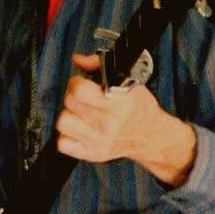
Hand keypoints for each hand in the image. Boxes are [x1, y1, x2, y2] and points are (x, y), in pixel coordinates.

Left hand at [56, 53, 195, 184]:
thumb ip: (99, 66)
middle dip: (73, 96)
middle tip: (82, 98)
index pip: (80, 90)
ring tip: (81, 113)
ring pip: (63, 122)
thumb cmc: (139, 108)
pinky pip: (63, 144)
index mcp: (119, 103)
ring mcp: (100, 141)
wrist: (151, 136)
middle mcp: (109, 123)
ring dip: (69, 115)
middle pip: (69, 102)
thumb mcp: (129, 80)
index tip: (82, 83)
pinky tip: (79, 129)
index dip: (77, 82)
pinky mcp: (93, 154)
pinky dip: (67, 136)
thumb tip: (78, 59)